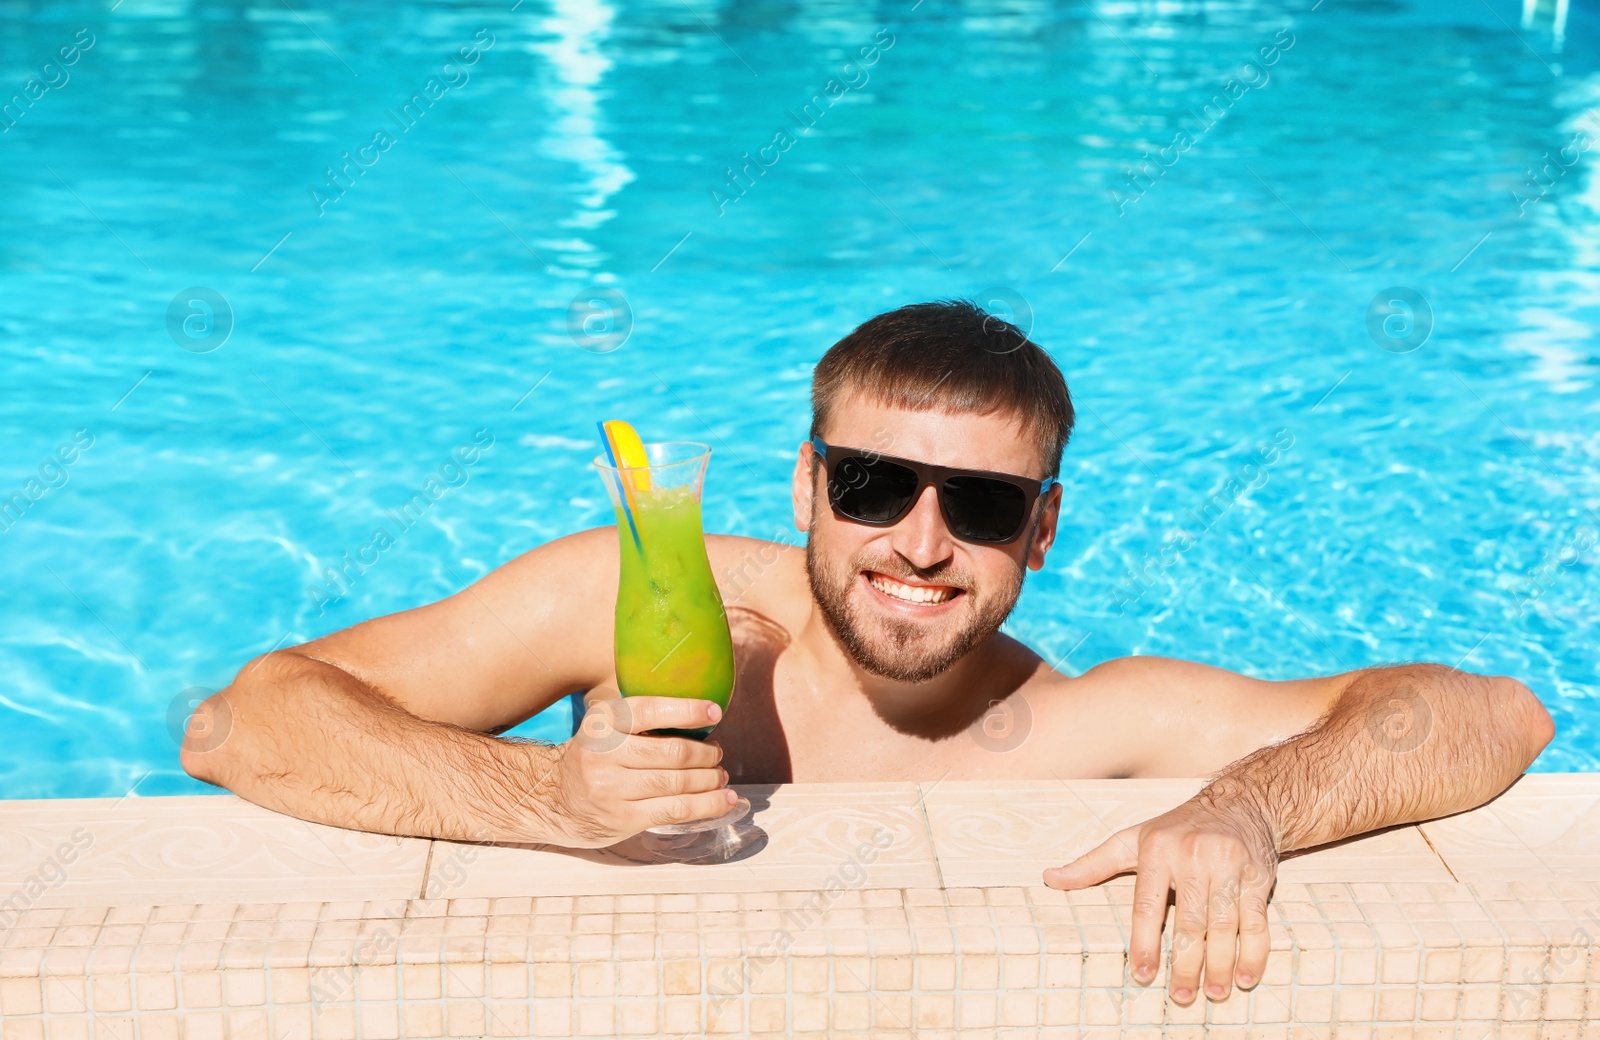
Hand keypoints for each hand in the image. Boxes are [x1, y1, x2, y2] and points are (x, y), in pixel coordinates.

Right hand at [533, 696, 736, 848]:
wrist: (552, 798)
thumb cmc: (594, 757)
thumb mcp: (605, 728)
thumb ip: (640, 721)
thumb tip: (702, 716)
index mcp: (603, 723)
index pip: (650, 710)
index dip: (687, 710)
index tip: (714, 712)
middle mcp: (605, 754)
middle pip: (673, 753)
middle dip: (706, 754)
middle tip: (718, 754)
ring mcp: (612, 790)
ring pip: (678, 784)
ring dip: (710, 780)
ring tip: (720, 777)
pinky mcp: (623, 818)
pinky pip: (676, 811)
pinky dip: (707, 805)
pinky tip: (724, 801)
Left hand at [1041, 793, 1278, 1003]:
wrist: (1240, 803)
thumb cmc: (1177, 828)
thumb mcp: (1132, 838)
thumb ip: (1093, 864)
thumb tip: (1050, 878)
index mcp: (1157, 850)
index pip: (1148, 905)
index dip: (1144, 943)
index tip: (1142, 975)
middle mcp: (1193, 857)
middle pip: (1189, 922)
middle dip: (1186, 964)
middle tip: (1181, 996)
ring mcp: (1228, 866)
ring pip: (1224, 925)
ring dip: (1220, 964)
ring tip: (1214, 993)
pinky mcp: (1258, 877)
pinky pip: (1257, 921)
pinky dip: (1254, 953)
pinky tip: (1245, 977)